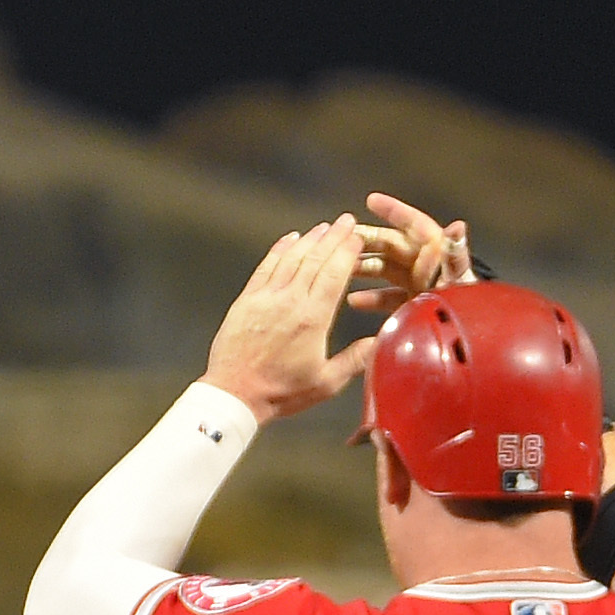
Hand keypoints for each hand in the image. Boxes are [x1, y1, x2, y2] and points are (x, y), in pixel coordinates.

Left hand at [203, 217, 376, 424]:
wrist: (234, 394)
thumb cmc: (279, 392)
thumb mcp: (325, 383)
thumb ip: (355, 360)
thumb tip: (379, 342)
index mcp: (312, 319)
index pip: (335, 274)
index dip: (347, 251)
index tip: (357, 237)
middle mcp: (290, 301)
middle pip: (315, 259)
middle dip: (333, 237)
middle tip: (346, 221)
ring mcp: (266, 297)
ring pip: (291, 258)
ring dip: (309, 239)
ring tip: (323, 227)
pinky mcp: (246, 300)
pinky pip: (266, 266)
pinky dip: (279, 249)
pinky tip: (290, 239)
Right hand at [347, 193, 470, 312]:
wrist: (470, 343)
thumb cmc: (468, 310)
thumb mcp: (459, 281)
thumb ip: (456, 255)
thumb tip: (458, 228)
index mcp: (437, 254)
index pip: (414, 225)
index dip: (394, 211)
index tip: (371, 201)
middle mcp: (427, 265)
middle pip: (393, 245)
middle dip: (368, 241)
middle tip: (344, 238)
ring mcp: (419, 285)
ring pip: (386, 269)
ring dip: (365, 268)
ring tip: (343, 269)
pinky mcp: (414, 305)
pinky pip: (388, 297)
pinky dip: (372, 298)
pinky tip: (355, 301)